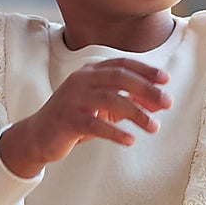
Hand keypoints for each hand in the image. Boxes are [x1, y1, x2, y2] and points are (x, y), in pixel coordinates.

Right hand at [0, 60, 170, 178]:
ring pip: (109, 100)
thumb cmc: (76, 118)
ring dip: (136, 113)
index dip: (145, 70)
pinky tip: (130, 140)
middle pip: (118, 78)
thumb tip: (159, 103)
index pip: (122, 64)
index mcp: (90, 72)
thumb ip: (129, 102)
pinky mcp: (67, 121)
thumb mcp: (104, 108)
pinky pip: (94, 125)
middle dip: (146, 88)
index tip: (165, 79)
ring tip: (153, 127)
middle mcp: (81, 80)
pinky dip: (115, 132)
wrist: (39, 135)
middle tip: (167, 102)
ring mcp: (72, 99)